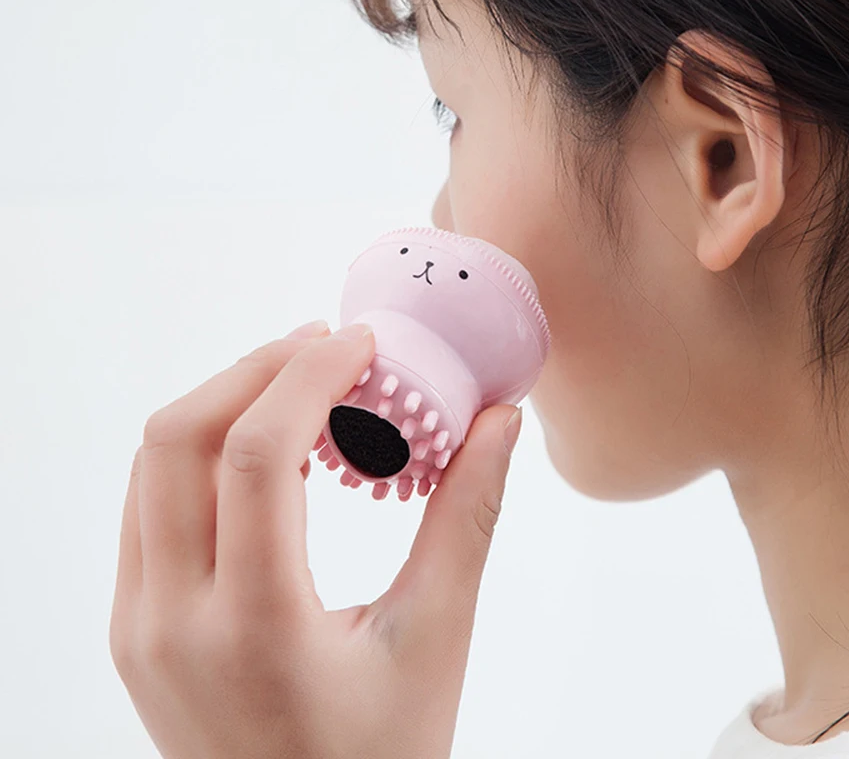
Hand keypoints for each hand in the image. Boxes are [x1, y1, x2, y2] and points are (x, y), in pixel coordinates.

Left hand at [110, 321, 522, 758]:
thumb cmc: (382, 757)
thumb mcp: (435, 639)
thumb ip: (468, 518)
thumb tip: (500, 422)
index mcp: (256, 627)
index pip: (258, 455)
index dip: (310, 375)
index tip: (361, 343)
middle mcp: (173, 621)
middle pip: (182, 439)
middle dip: (257, 369)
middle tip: (330, 348)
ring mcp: (141, 625)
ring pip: (154, 464)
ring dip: (225, 402)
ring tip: (302, 384)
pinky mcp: (135, 627)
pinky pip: (148, 503)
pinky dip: (202, 450)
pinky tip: (266, 446)